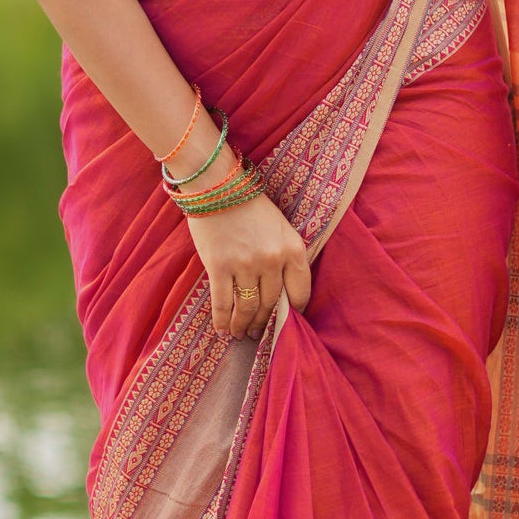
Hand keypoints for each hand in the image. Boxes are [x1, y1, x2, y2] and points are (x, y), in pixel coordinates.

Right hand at [188, 194, 311, 340]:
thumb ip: (285, 255)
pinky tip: (222, 330)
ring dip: (244, 325)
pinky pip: (222, 303)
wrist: (217, 185)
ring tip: (240, 334)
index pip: (300, 292)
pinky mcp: (220, 267)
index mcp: (293, 248)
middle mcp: (272, 260)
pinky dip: (222, 320)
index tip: (287, 321)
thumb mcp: (280, 227)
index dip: (294, 310)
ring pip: (248, 308)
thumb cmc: (249, 205)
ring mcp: (246, 265)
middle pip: (271, 303)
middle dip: (265, 322)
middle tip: (258, 332)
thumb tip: (281, 291)